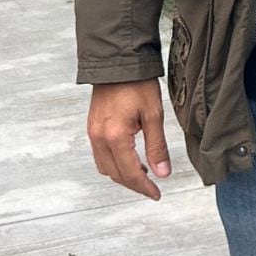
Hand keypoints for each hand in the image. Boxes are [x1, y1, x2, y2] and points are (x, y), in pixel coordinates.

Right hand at [87, 79, 172, 200]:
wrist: (116, 61)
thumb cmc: (136, 83)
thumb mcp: (153, 114)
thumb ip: (157, 147)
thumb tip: (163, 173)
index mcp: (115, 137)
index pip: (130, 174)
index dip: (145, 188)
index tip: (157, 194)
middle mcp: (100, 138)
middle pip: (116, 175)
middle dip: (134, 184)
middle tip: (152, 188)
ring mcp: (93, 133)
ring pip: (106, 168)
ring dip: (123, 175)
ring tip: (143, 174)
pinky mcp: (92, 127)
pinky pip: (100, 156)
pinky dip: (114, 164)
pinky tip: (128, 159)